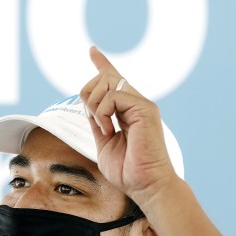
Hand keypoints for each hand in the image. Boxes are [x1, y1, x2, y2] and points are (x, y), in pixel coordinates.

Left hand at [80, 47, 178, 202]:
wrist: (147, 186)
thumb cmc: (129, 172)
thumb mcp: (104, 144)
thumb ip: (98, 122)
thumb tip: (88, 106)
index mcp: (129, 111)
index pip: (114, 80)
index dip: (102, 63)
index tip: (92, 50)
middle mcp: (138, 103)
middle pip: (104, 77)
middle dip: (87, 95)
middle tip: (93, 120)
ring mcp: (143, 104)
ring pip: (106, 82)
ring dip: (94, 106)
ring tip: (104, 129)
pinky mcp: (145, 109)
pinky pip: (112, 96)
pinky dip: (102, 112)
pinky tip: (108, 130)